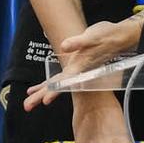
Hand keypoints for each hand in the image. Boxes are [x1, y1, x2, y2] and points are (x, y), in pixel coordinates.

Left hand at [23, 15, 143, 109]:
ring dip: (42, 93)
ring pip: (56, 85)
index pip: (65, 81)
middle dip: (41, 96)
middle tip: (27, 106)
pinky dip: (47, 85)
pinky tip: (37, 88)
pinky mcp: (74, 67)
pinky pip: (58, 79)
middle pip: (57, 86)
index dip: (55, 90)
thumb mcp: (92, 36)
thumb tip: (64, 46)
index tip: (45, 101)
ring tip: (28, 102)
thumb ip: (78, 42)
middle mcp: (77, 71)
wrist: (116, 37)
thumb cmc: (105, 36)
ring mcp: (75, 70)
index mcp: (80, 66)